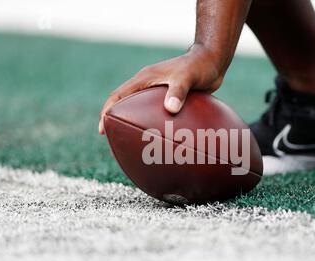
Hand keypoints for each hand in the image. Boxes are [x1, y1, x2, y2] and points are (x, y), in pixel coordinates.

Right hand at [98, 44, 223, 134]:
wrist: (212, 61)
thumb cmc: (198, 65)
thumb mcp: (187, 76)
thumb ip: (178, 91)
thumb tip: (170, 110)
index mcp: (144, 78)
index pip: (118, 96)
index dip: (107, 112)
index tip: (102, 129)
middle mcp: (147, 86)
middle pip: (125, 105)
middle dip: (116, 122)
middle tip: (115, 142)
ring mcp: (157, 93)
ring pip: (140, 111)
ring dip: (135, 125)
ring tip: (135, 146)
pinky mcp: (169, 99)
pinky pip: (156, 115)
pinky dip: (154, 127)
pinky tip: (161, 142)